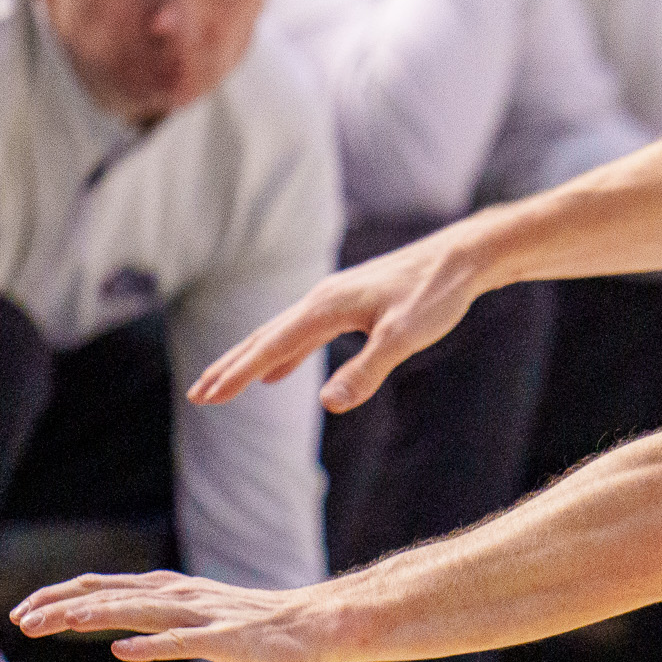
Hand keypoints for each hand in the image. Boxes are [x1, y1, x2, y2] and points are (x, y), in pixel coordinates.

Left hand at [10, 570, 332, 661]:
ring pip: (141, 612)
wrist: (316, 625)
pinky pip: (184, 643)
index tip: (21, 613)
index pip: (103, 589)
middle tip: (18, 620)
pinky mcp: (227, 640)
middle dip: (61, 606)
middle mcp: (180, 598)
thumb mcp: (200, 618)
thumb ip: (162, 621)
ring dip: (97, 615)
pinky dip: (151, 645)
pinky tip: (122, 650)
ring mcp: (204, 617)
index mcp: (171, 592)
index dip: (59, 599)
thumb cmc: (260, 627)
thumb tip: (121, 634)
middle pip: (110, 596)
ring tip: (58, 622)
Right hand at [191, 219, 494, 412]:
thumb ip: (367, 371)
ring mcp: (335, 299)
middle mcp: (322, 299)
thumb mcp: (403, 338)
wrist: (463, 257)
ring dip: (253, 360)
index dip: (238, 374)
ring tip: (227, 383)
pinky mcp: (351, 303)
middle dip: (231, 368)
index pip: (271, 346)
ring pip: (282, 333)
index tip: (207, 398)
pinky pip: (304, 332)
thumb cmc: (437, 296)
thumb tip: (328, 404)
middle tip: (198, 395)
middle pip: (265, 337)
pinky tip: (280, 369)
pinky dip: (284, 352)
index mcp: (326, 307)